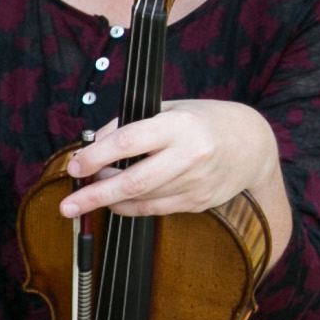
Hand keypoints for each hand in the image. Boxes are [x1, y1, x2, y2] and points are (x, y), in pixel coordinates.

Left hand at [55, 97, 278, 222]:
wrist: (252, 145)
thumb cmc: (204, 121)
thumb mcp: (169, 109)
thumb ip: (130, 125)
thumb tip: (91, 146)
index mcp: (179, 125)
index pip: (129, 141)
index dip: (96, 156)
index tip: (74, 166)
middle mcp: (189, 155)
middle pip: (133, 181)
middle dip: (95, 195)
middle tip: (67, 206)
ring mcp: (195, 183)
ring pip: (141, 199)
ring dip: (109, 199)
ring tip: (90, 194)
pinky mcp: (198, 202)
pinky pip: (154, 210)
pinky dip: (129, 207)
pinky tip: (116, 200)